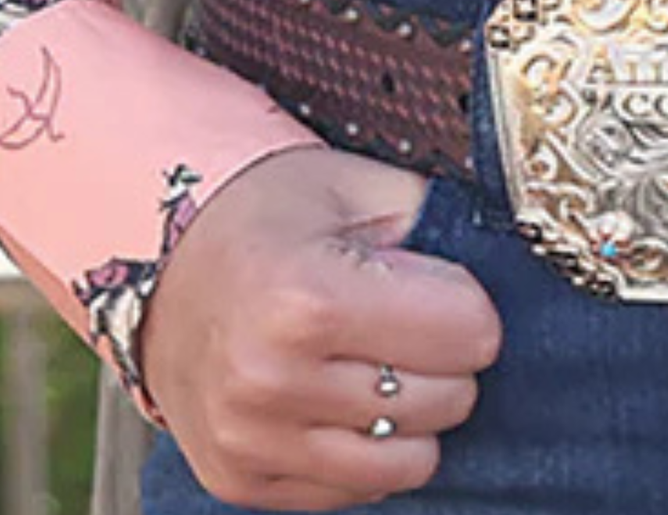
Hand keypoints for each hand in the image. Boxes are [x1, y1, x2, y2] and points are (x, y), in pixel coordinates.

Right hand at [141, 146, 502, 510]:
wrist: (156, 260)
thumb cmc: (267, 214)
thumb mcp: (349, 183)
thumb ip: (432, 216)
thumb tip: (511, 248)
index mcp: (307, 295)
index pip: (470, 332)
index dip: (464, 302)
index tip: (432, 281)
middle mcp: (273, 378)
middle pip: (448, 398)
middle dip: (442, 356)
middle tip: (397, 317)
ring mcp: (251, 438)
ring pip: (413, 459)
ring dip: (408, 411)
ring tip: (368, 358)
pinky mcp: (239, 479)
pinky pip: (357, 490)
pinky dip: (361, 447)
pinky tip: (330, 393)